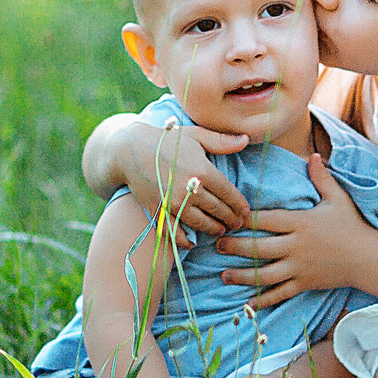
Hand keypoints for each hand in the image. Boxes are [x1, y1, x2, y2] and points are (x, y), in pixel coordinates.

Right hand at [119, 119, 250, 240]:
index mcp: (202, 171)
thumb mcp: (196, 135)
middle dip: (230, 219)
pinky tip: (191, 242)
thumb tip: (246, 140)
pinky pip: (174, 231)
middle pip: (217, 210)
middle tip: (237, 224)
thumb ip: (221, 141)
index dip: (240, 205)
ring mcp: (173, 202)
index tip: (245, 211)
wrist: (130, 149)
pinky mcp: (158, 210)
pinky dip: (183, 240)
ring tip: (220, 230)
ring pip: (200, 223)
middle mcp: (190, 189)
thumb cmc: (166, 140)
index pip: (229, 194)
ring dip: (213, 229)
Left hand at [221, 155, 377, 307]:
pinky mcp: (304, 284)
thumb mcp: (338, 198)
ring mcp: (299, 268)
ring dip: (242, 276)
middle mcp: (297, 246)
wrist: (369, 258)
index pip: (267, 220)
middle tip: (217, 244)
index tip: (228, 217)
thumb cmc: (352, 226)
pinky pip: (280, 293)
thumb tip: (313, 154)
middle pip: (260, 247)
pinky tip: (248, 304)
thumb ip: (322, 177)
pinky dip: (263, 300)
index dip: (246, 219)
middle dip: (235, 247)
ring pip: (264, 274)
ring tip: (223, 275)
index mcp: (301, 223)